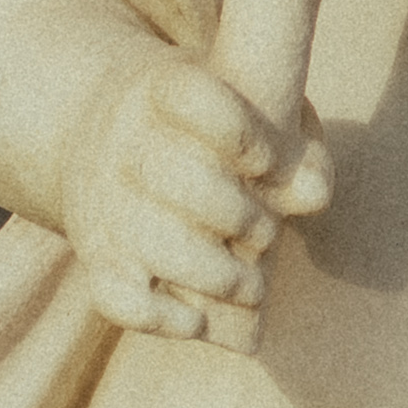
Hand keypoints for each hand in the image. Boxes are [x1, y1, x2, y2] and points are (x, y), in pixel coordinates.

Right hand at [67, 37, 320, 348]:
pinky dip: (164, 319)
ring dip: (220, 276)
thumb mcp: (252, 110)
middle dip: (242, 216)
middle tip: (264, 232)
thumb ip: (296, 146)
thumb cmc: (207, 130)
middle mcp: (125, 144)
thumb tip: (310, 195)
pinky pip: (120, 299)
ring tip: (250, 287)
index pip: (196, 100)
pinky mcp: (97, 262)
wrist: (105, 143)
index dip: (244, 135)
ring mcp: (104, 206)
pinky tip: (196, 319)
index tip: (266, 161)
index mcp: (162, 88)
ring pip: (156, 244)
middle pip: (184, 180)